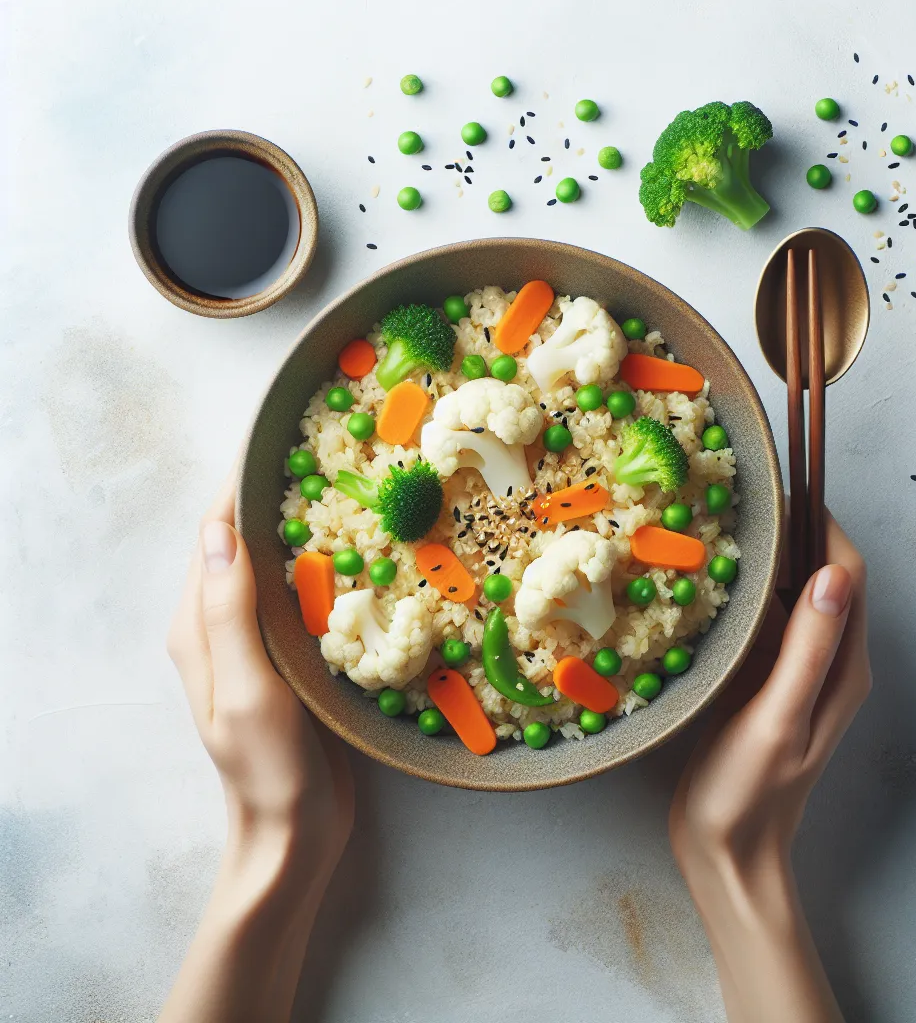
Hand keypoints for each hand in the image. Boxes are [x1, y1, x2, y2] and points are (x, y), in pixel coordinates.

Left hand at [166, 473, 353, 884]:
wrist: (292, 833)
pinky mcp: (286, 658)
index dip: (240, 482)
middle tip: (325, 453)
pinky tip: (359, 553)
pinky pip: (299, 595)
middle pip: (241, 541)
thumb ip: (230, 612)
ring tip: (346, 487)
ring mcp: (254, 642)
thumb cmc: (268, 768)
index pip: (214, 534)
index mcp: (199, 627)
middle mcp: (220, 626)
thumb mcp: (249, 689)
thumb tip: (219, 529)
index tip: (278, 437)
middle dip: (273, 493)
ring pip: (274, 564)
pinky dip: (324, 564)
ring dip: (301, 525)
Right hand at [669, 512, 869, 1022]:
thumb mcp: (778, 716)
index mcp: (843, 666)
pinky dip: (743, 597)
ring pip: (788, 598)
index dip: (820, 526)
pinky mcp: (764, 681)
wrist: (725, 849)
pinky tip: (707, 586)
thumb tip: (832, 575)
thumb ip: (807, 648)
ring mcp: (795, 671)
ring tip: (718, 530)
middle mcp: (828, 661)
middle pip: (820, 578)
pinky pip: (762, 624)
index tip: (781, 490)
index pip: (847, 575)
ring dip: (764, 564)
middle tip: (740, 502)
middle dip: (790, 535)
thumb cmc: (749, 790)